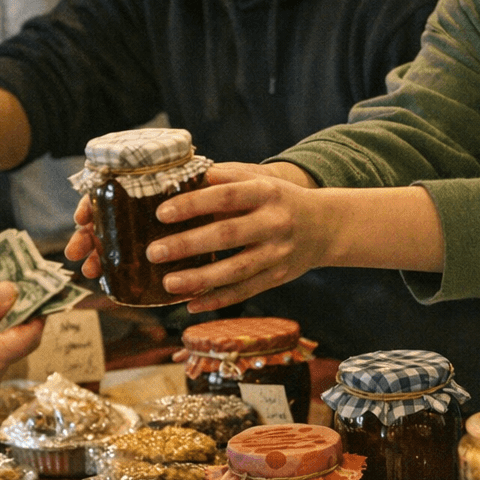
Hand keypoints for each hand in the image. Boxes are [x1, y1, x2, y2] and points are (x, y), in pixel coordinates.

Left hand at [62, 162, 312, 284]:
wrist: (325, 226)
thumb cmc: (279, 199)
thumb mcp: (260, 180)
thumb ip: (226, 178)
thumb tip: (183, 176)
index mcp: (266, 193)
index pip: (226, 197)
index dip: (193, 204)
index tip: (161, 213)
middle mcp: (274, 223)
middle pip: (227, 235)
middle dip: (188, 245)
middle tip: (154, 252)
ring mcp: (277, 253)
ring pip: (235, 270)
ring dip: (199, 279)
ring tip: (168, 283)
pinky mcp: (278, 277)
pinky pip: (245, 291)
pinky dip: (218, 299)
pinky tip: (191, 304)